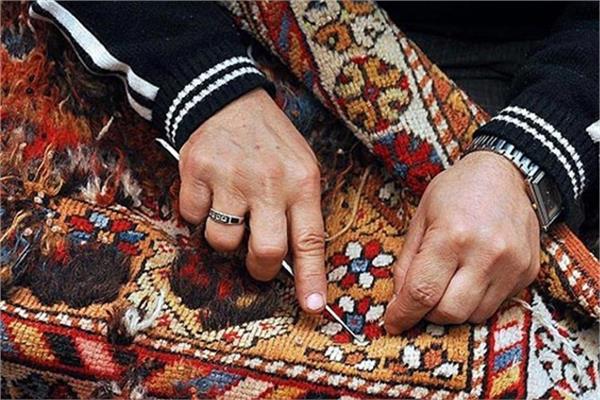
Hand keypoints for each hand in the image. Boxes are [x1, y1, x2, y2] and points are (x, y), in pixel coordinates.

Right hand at [178, 89, 326, 313]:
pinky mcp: (196, 172)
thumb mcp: (299, 165)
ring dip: (225, 237)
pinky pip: (192, 218)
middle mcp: (268, 182)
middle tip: (257, 260)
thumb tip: (291, 259)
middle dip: (260, 268)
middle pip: (265, 252)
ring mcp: (230, 178)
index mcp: (301, 182)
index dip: (311, 278)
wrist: (226, 99)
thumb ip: (298, 208)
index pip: (310, 239)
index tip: (312, 307)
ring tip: (230, 210)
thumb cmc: (268, 141)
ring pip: (223, 241)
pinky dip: (198, 212)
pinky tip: (209, 191)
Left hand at [384, 151, 539, 333]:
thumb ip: (408, 262)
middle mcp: (486, 254)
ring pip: (475, 315)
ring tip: (448, 283)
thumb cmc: (455, 192)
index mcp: (452, 236)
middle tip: (422, 298)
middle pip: (450, 313)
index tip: (393, 322)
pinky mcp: (528, 272)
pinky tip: (472, 276)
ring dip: (454, 309)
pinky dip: (478, 300)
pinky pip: (498, 305)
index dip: (403, 314)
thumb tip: (399, 302)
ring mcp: (512, 265)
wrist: (506, 173)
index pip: (422, 293)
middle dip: (429, 313)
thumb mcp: (421, 218)